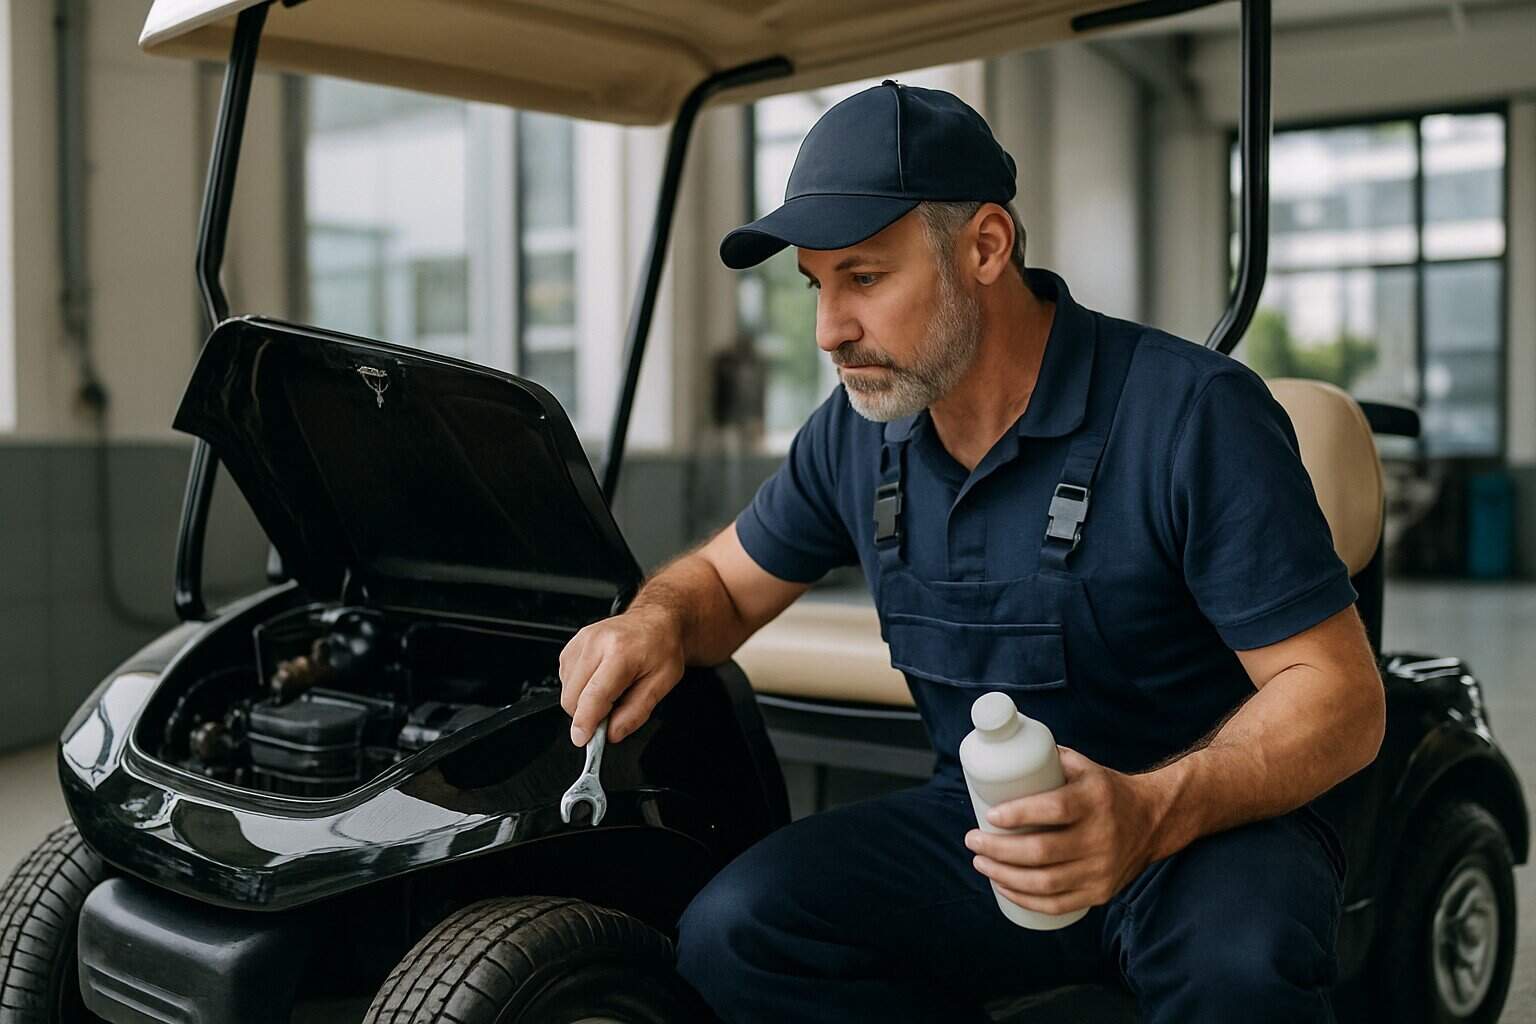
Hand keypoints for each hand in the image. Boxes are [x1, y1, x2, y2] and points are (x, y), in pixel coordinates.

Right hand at [558, 607, 684, 745]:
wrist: (655, 621)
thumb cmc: (661, 647)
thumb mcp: (663, 683)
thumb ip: (636, 712)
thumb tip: (611, 734)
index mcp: (620, 652)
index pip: (593, 695)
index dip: (585, 722)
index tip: (582, 739)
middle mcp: (595, 643)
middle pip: (573, 696)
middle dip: (587, 714)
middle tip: (613, 710)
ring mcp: (581, 642)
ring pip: (566, 690)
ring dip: (583, 701)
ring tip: (610, 690)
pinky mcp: (572, 645)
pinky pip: (565, 679)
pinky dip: (579, 688)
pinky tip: (599, 681)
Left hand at [963, 746, 1169, 916]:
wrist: (1153, 820)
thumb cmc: (1105, 790)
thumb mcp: (1083, 767)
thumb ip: (1046, 760)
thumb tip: (1000, 752)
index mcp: (1095, 799)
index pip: (1054, 809)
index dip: (1019, 814)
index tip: (990, 815)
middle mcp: (1102, 836)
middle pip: (1041, 851)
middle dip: (998, 849)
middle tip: (972, 840)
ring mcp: (1102, 869)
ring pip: (1045, 883)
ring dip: (1004, 876)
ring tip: (980, 862)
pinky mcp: (1101, 892)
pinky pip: (1057, 904)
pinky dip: (1025, 899)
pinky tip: (1003, 886)